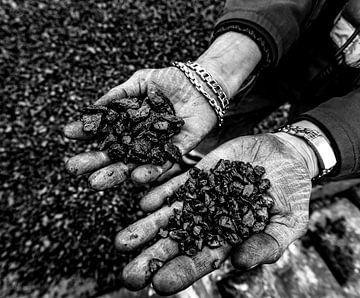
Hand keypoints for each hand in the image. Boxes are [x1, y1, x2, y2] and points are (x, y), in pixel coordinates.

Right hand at [64, 66, 217, 188]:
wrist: (204, 83)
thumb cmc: (172, 80)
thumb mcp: (141, 82)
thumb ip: (119, 95)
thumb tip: (93, 107)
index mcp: (131, 123)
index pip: (106, 131)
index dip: (87, 132)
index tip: (68, 133)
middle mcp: (142, 138)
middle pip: (116, 153)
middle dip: (95, 161)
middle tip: (74, 168)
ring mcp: (159, 146)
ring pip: (136, 163)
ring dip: (117, 173)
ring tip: (97, 181)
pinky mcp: (179, 150)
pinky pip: (165, 163)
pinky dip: (152, 171)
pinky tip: (136, 177)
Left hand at [115, 133, 313, 294]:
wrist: (285, 155)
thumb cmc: (292, 194)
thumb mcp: (289, 223)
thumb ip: (268, 244)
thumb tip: (240, 263)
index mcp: (231, 238)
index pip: (203, 260)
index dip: (182, 272)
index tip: (158, 285)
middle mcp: (210, 219)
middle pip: (177, 242)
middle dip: (152, 258)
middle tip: (128, 275)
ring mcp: (202, 195)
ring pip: (170, 214)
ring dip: (148, 228)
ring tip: (122, 241)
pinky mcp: (200, 172)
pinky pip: (178, 183)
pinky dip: (162, 193)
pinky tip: (144, 203)